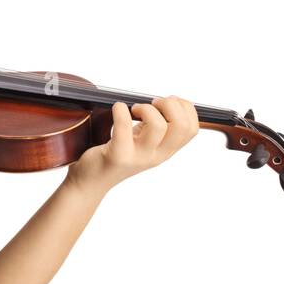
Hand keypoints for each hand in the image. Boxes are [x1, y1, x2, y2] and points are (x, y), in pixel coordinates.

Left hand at [65, 95, 199, 195]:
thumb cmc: (117, 154)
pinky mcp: (118, 155)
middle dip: (170, 104)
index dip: (184, 108)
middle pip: (181, 126)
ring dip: (146, 108)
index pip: (192, 129)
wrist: (91, 182)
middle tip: (152, 103)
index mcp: (166, 151)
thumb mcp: (144, 142)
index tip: (167, 103)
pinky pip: (124, 126)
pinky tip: (116, 108)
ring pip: (158, 125)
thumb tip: (168, 101)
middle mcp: (156, 156)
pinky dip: (120, 110)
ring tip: (134, 109)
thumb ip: (158, 127)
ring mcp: (138, 157)